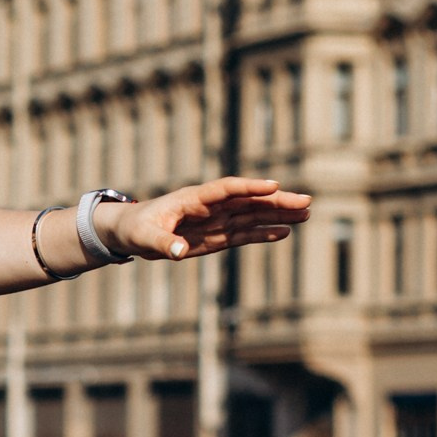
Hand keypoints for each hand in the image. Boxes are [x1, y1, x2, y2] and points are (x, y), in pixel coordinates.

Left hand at [100, 178, 310, 260]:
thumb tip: (178, 252)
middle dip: (277, 200)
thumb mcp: (144, 238)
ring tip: (306, 213)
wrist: (129, 233)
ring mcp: (215, 221)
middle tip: (306, 201)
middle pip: (249, 200)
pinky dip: (264, 233)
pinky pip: (244, 233)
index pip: (226, 189)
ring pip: (252, 215)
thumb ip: (163, 244)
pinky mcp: (216, 237)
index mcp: (192, 199)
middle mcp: (209, 207)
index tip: (274, 185)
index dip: (249, 187)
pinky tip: (285, 232)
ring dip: (278, 214)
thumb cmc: (135, 229)